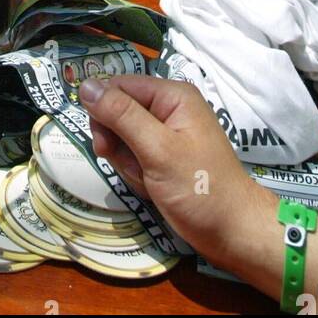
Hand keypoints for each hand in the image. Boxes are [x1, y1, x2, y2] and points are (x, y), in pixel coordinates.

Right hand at [79, 74, 263, 271]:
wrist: (232, 232)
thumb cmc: (200, 188)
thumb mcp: (157, 149)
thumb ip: (121, 115)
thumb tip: (85, 84)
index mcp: (172, 95)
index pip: (118, 86)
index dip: (104, 112)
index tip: (104, 144)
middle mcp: (168, 107)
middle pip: (117, 112)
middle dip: (118, 144)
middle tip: (136, 167)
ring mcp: (166, 133)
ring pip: (121, 137)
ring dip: (128, 163)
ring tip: (150, 180)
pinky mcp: (163, 156)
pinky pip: (133, 155)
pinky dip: (136, 173)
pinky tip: (152, 187)